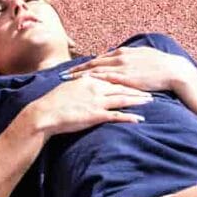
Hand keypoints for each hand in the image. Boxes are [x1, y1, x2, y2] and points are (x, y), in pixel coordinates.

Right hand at [26, 75, 151, 135]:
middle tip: (152, 88)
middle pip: (122, 86)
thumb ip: (83, 83)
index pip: (113, 77)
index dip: (128, 78)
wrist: (44, 114)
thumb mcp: (70, 87)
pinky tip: (139, 119)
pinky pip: (116, 116)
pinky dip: (129, 117)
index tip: (139, 77)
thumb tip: (90, 81)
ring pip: (123, 99)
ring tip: (151, 101)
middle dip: (138, 87)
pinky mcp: (95, 115)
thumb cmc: (54, 101)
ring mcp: (96, 101)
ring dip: (138, 100)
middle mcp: (96, 88)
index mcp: (90, 79)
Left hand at [63, 46, 196, 93]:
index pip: (100, 59)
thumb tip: (124, 60)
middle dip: (77, 69)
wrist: (174, 70)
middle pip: (93, 64)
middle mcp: (120, 58)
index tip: (74, 68)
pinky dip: (92, 81)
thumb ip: (132, 59)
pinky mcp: (126, 78)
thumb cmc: (162, 65)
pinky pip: (105, 79)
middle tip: (62, 74)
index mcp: (124, 53)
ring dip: (80, 75)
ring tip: (66, 80)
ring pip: (95, 71)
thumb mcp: (144, 56)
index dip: (86, 64)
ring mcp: (122, 68)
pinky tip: (83, 84)